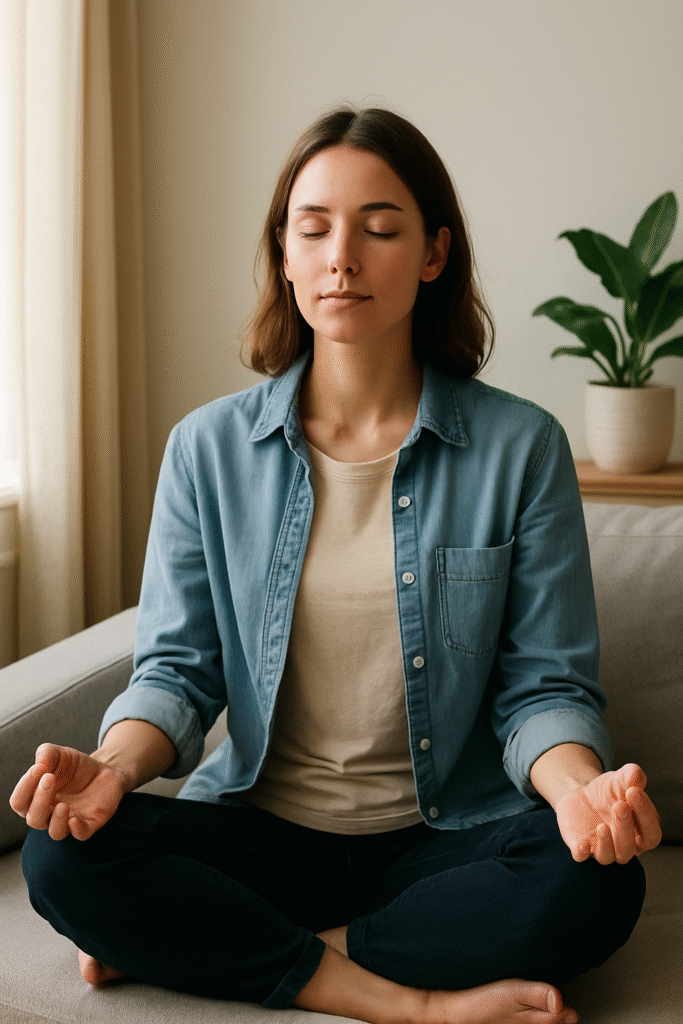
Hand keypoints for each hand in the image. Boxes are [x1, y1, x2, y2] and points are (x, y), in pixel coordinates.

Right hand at [9, 743, 128, 840]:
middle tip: (49, 778)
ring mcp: (70, 820)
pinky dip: (77, 830)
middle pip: (34, 819)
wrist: (104, 768)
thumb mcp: (60, 754)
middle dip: (39, 800)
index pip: (19, 803)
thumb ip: (46, 754)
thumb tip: (39, 763)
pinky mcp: (91, 822)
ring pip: (56, 833)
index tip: (38, 768)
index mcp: (37, 799)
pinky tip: (75, 819)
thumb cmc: (76, 766)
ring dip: (55, 820)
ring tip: (62, 805)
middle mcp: (50, 814)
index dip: (24, 787)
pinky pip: (81, 835)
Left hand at [555, 762, 661, 863]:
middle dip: (625, 827)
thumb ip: (631, 777)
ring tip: (602, 825)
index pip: (651, 833)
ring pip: (609, 856)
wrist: (583, 793)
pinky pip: (582, 857)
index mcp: (641, 832)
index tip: (634, 791)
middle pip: (630, 847)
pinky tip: (582, 844)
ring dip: (607, 843)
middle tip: (620, 805)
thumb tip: (636, 774)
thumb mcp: (620, 780)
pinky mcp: (581, 846)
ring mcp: (602, 848)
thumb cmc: (610, 791)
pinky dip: (582, 853)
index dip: (645, 815)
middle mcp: (625, 846)